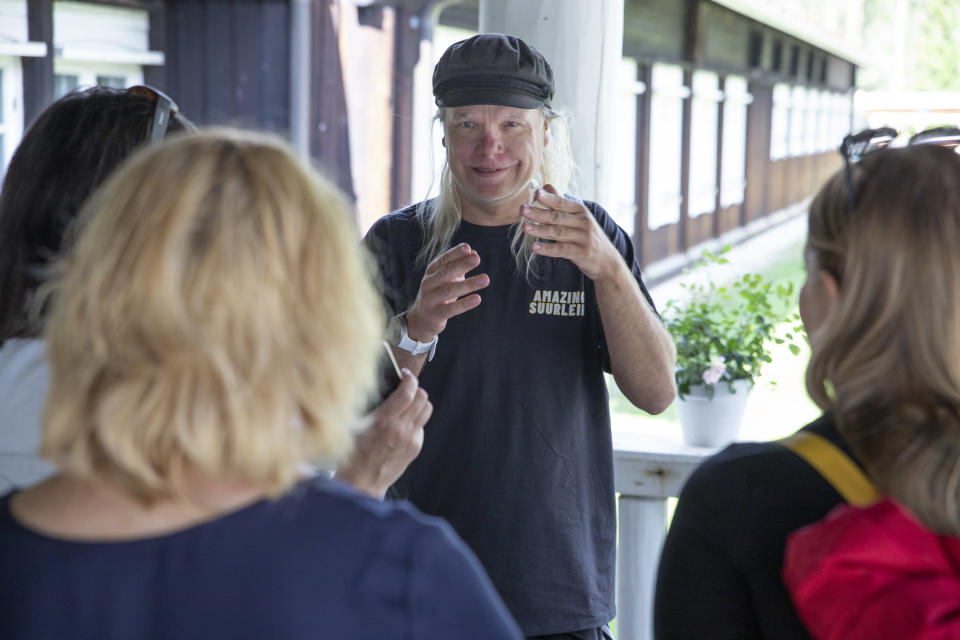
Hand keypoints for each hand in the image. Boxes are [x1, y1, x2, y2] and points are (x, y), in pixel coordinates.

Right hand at [335, 370, 431, 497]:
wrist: (361, 483)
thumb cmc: (352, 455)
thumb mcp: (352, 425)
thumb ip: (367, 406)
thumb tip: (377, 388)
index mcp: (384, 420)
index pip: (408, 391)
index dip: (409, 378)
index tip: (404, 374)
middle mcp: (401, 429)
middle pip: (422, 397)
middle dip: (415, 388)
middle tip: (405, 388)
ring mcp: (411, 439)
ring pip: (427, 410)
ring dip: (419, 403)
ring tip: (407, 404)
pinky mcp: (415, 448)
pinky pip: (422, 426)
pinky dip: (416, 420)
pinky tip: (402, 424)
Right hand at [406, 243, 489, 340]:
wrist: (422, 318)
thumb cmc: (438, 293)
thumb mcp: (447, 279)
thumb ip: (459, 266)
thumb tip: (474, 253)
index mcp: (431, 271)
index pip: (444, 260)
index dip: (455, 254)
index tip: (468, 248)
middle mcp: (428, 283)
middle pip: (445, 272)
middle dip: (462, 264)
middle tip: (477, 259)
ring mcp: (430, 299)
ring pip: (449, 290)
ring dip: (468, 284)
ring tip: (486, 279)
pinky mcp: (435, 314)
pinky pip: (451, 309)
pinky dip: (465, 304)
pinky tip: (477, 299)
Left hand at [520, 185, 623, 280]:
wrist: (607, 260)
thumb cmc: (587, 235)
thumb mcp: (578, 217)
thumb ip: (561, 202)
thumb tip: (546, 186)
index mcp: (581, 211)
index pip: (563, 203)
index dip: (549, 198)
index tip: (536, 193)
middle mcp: (583, 223)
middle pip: (557, 217)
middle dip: (539, 213)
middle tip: (522, 209)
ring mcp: (583, 238)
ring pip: (558, 233)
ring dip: (540, 230)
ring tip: (524, 227)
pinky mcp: (581, 253)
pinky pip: (561, 250)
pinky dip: (547, 248)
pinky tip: (535, 247)